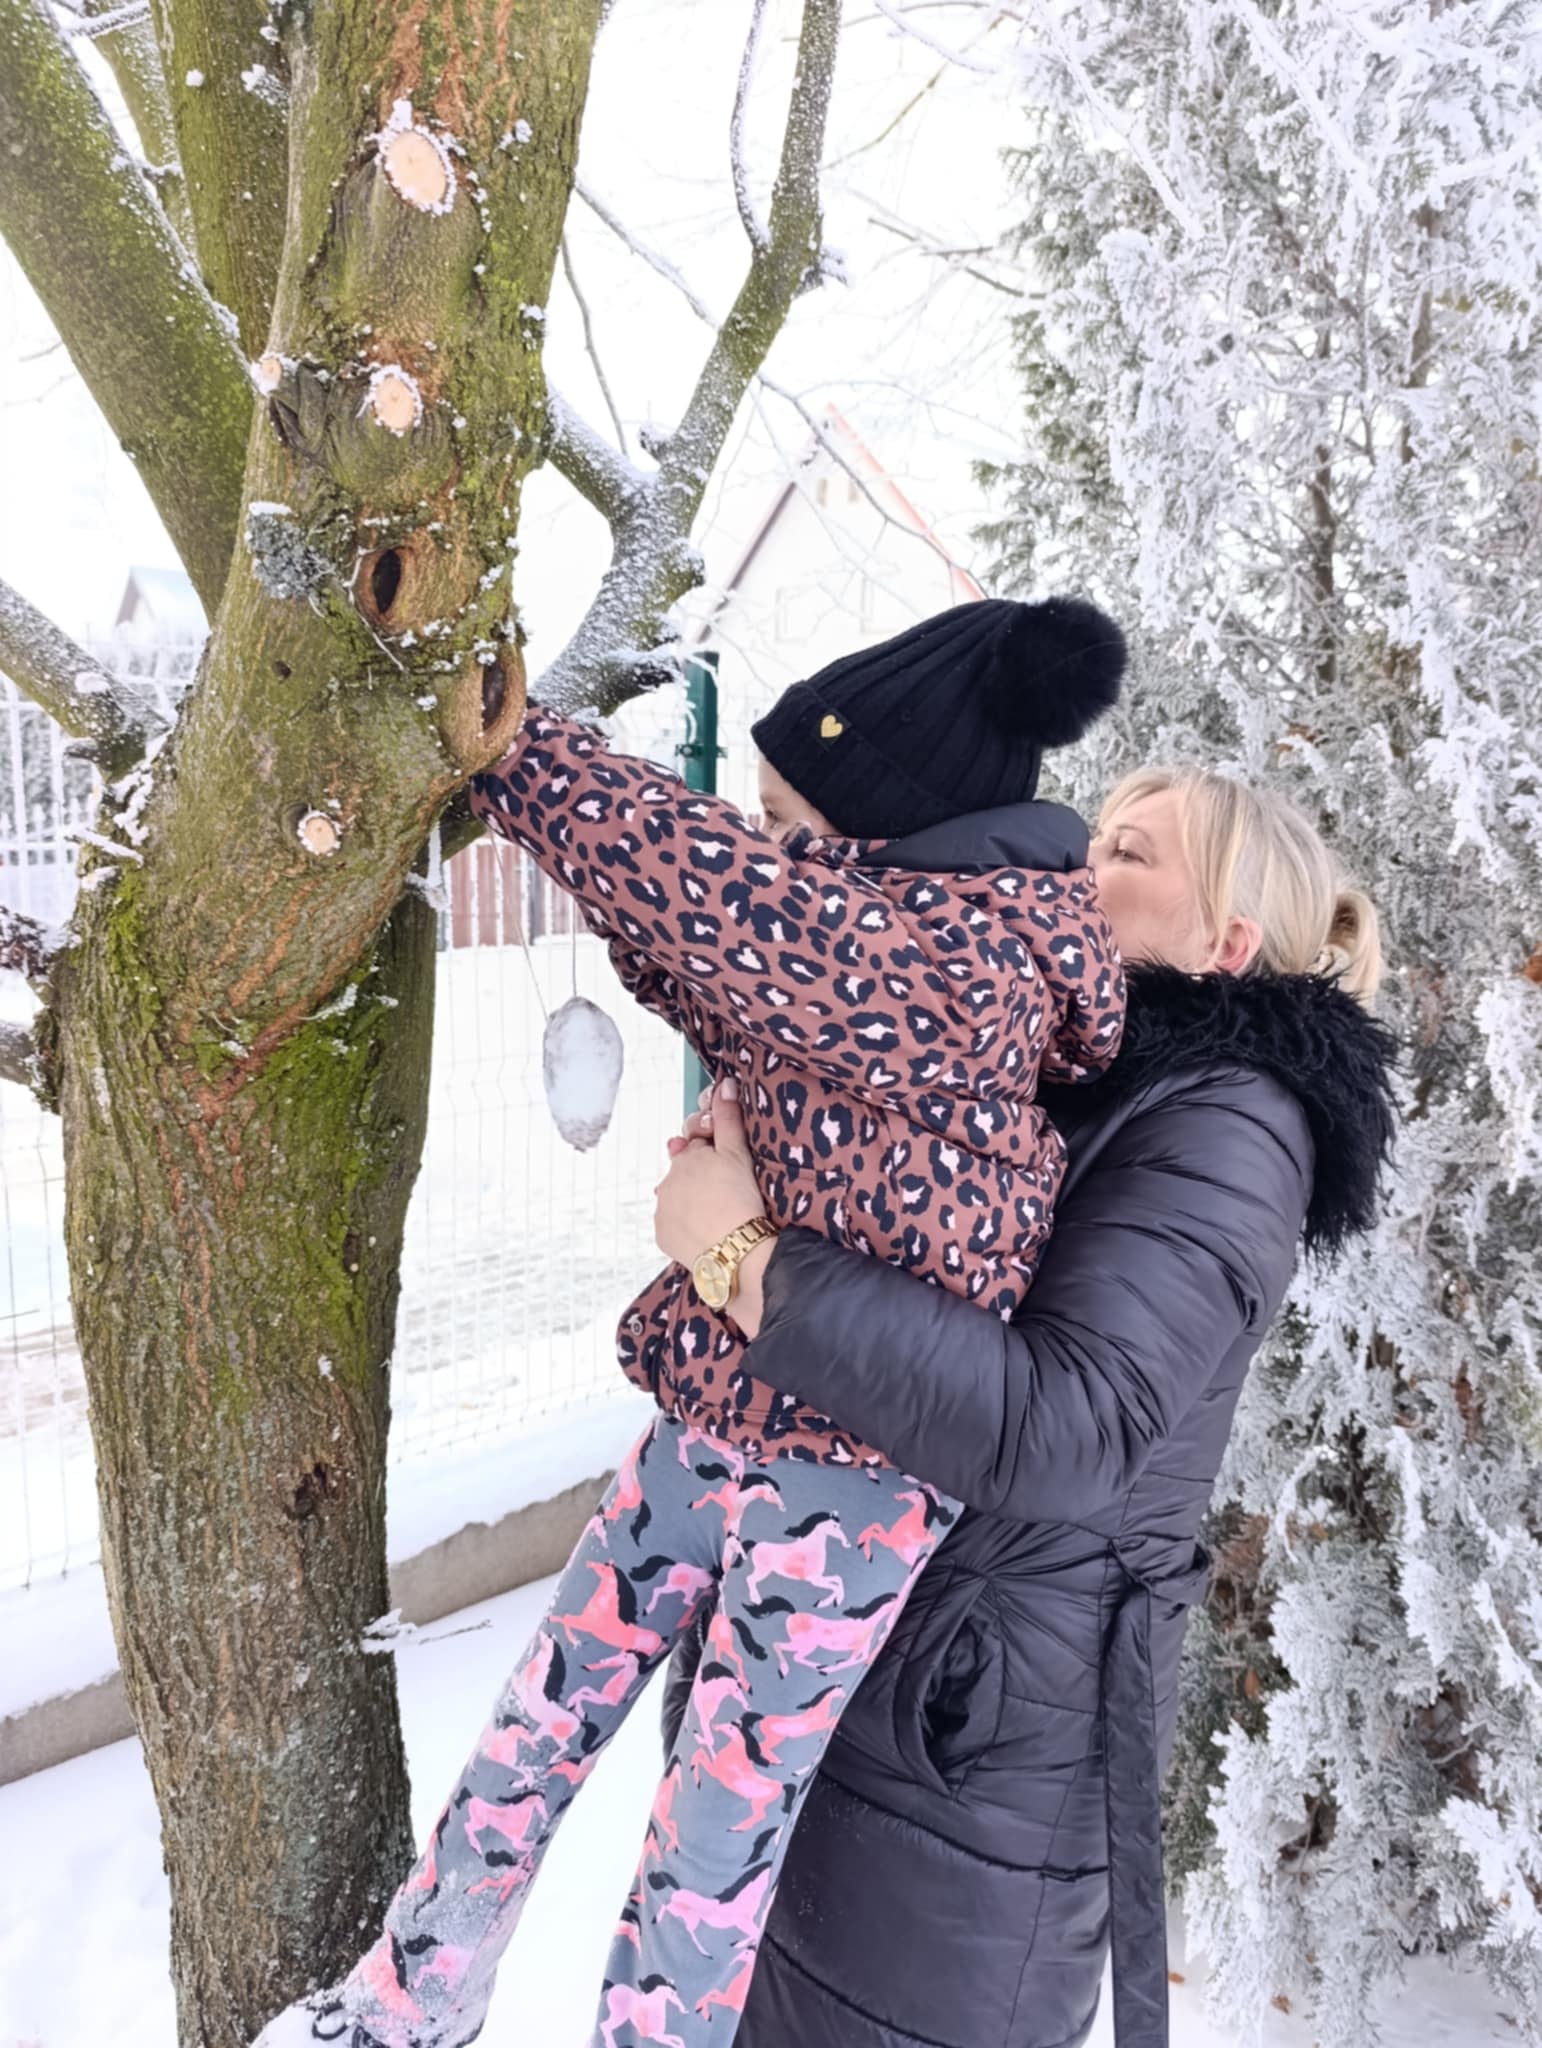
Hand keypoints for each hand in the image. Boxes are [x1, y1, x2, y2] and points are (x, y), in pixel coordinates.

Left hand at [654, 1076, 774, 1337]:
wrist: (737, 1251)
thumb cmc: (742, 1198)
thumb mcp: (738, 1153)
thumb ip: (727, 1118)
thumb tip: (723, 1083)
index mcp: (685, 1157)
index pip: (697, 1147)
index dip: (714, 1154)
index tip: (729, 1168)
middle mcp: (666, 1180)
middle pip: (684, 1173)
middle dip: (700, 1177)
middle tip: (727, 1193)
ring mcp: (661, 1210)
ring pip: (677, 1199)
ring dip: (691, 1202)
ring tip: (718, 1214)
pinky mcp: (662, 1236)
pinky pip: (673, 1225)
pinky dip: (686, 1226)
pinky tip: (706, 1231)